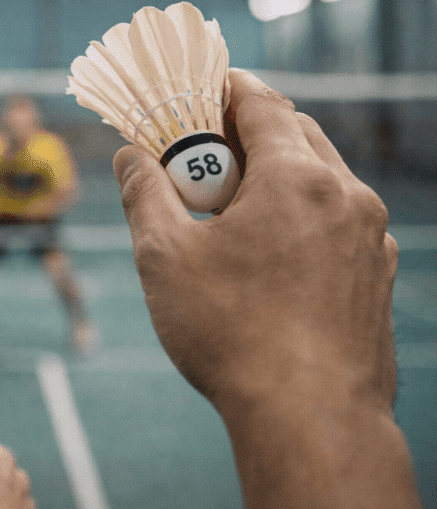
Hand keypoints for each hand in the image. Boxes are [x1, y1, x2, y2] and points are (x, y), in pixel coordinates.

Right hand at [114, 68, 434, 508]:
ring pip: (322, 180)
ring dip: (275, 176)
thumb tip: (129, 156)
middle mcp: (346, 197)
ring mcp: (371, 238)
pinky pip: (337, 222)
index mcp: (298, 178)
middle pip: (297, 135)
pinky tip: (266, 255)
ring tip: (229, 211)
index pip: (263, 103)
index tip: (196, 89)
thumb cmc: (232, 334)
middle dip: (247, 133)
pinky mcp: (378, 277)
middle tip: (202, 154)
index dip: (224, 89)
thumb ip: (144, 194)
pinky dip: (301, 216)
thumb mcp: (165, 257)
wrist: (310, 419)